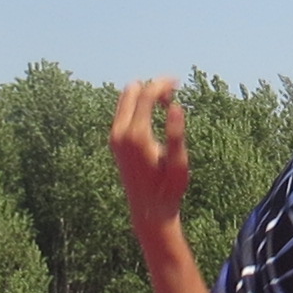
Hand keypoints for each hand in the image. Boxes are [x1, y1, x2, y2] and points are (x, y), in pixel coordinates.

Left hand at [108, 78, 192, 232]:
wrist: (148, 210)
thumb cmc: (168, 188)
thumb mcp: (178, 161)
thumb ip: (176, 132)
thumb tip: (175, 105)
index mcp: (136, 135)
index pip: (145, 94)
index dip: (162, 84)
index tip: (179, 82)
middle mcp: (120, 133)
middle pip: (132, 91)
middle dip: (152, 87)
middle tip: (172, 96)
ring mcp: (114, 137)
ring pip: (125, 99)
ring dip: (144, 95)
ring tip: (165, 105)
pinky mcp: (114, 141)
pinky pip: (123, 111)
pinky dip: (138, 105)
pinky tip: (154, 115)